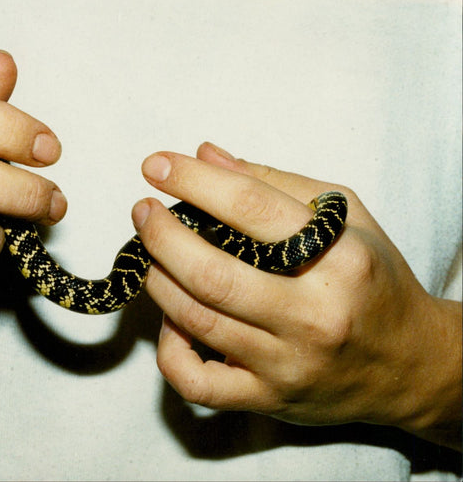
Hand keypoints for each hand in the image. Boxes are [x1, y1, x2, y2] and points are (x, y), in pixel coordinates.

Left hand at [131, 142, 461, 449]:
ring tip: (149, 254)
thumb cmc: (372, 279)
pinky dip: (169, 349)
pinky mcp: (268, 398)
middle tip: (142, 211)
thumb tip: (205, 155)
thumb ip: (274, 182)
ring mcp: (289, 363)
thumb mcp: (346, 217)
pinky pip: (197, 383)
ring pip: (197, 320)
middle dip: (161, 235)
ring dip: (157, 280)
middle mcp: (315, 314)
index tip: (156, 165)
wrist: (411, 363)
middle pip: (212, 273)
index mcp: (340, 258)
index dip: (193, 180)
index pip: (250, 208)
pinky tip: (171, 320)